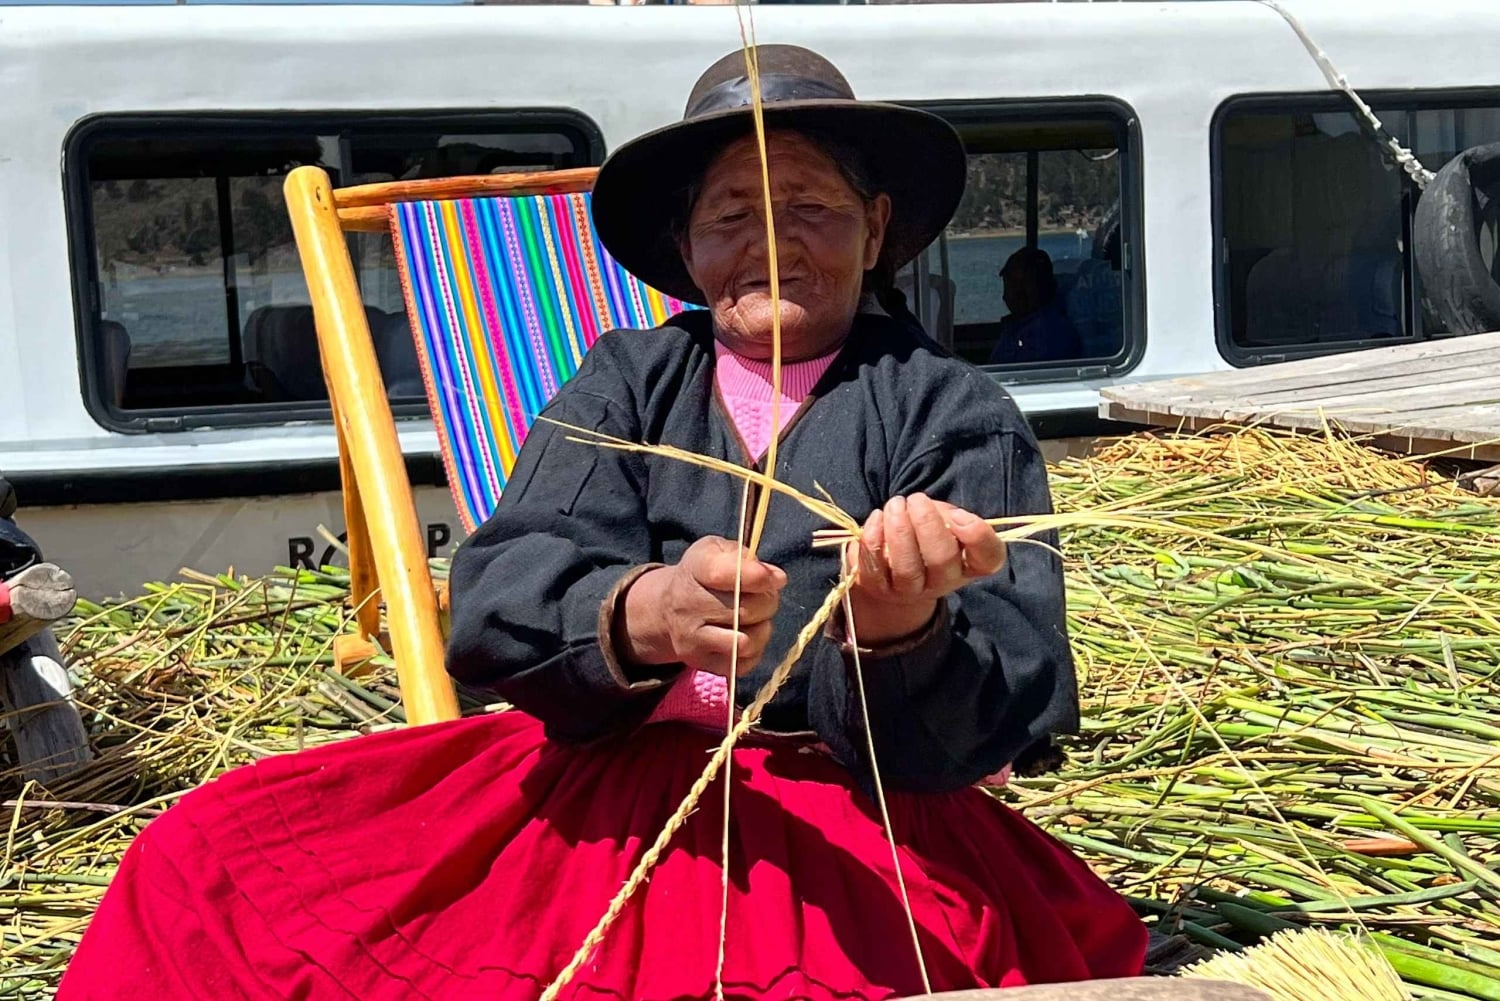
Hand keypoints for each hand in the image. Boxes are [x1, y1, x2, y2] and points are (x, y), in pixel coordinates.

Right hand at [618, 537, 786, 677]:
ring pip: (746, 642)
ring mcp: (691, 638)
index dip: (755, 577)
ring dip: (762, 629)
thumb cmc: (704, 574)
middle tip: (764, 597)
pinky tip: (744, 636)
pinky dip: (753, 652)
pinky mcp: (699, 663)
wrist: (667, 607)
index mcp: (694, 568)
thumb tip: (776, 579)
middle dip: (767, 603)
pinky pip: (742, 664)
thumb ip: (747, 559)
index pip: (722, 573)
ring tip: (755, 619)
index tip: (777, 580)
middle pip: (744, 610)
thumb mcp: (718, 551)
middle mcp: (685, 604)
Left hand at [844, 494, 1005, 645]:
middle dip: (927, 524)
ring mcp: (911, 590)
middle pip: (942, 560)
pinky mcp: (880, 589)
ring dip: (899, 531)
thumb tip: (927, 510)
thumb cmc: (926, 537)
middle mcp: (944, 581)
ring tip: (895, 504)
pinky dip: (874, 539)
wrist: (894, 571)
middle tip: (916, 499)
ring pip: (907, 568)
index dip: (977, 536)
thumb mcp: (945, 521)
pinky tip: (877, 517)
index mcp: (969, 563)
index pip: (989, 559)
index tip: (958, 515)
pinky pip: (875, 568)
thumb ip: (945, 515)